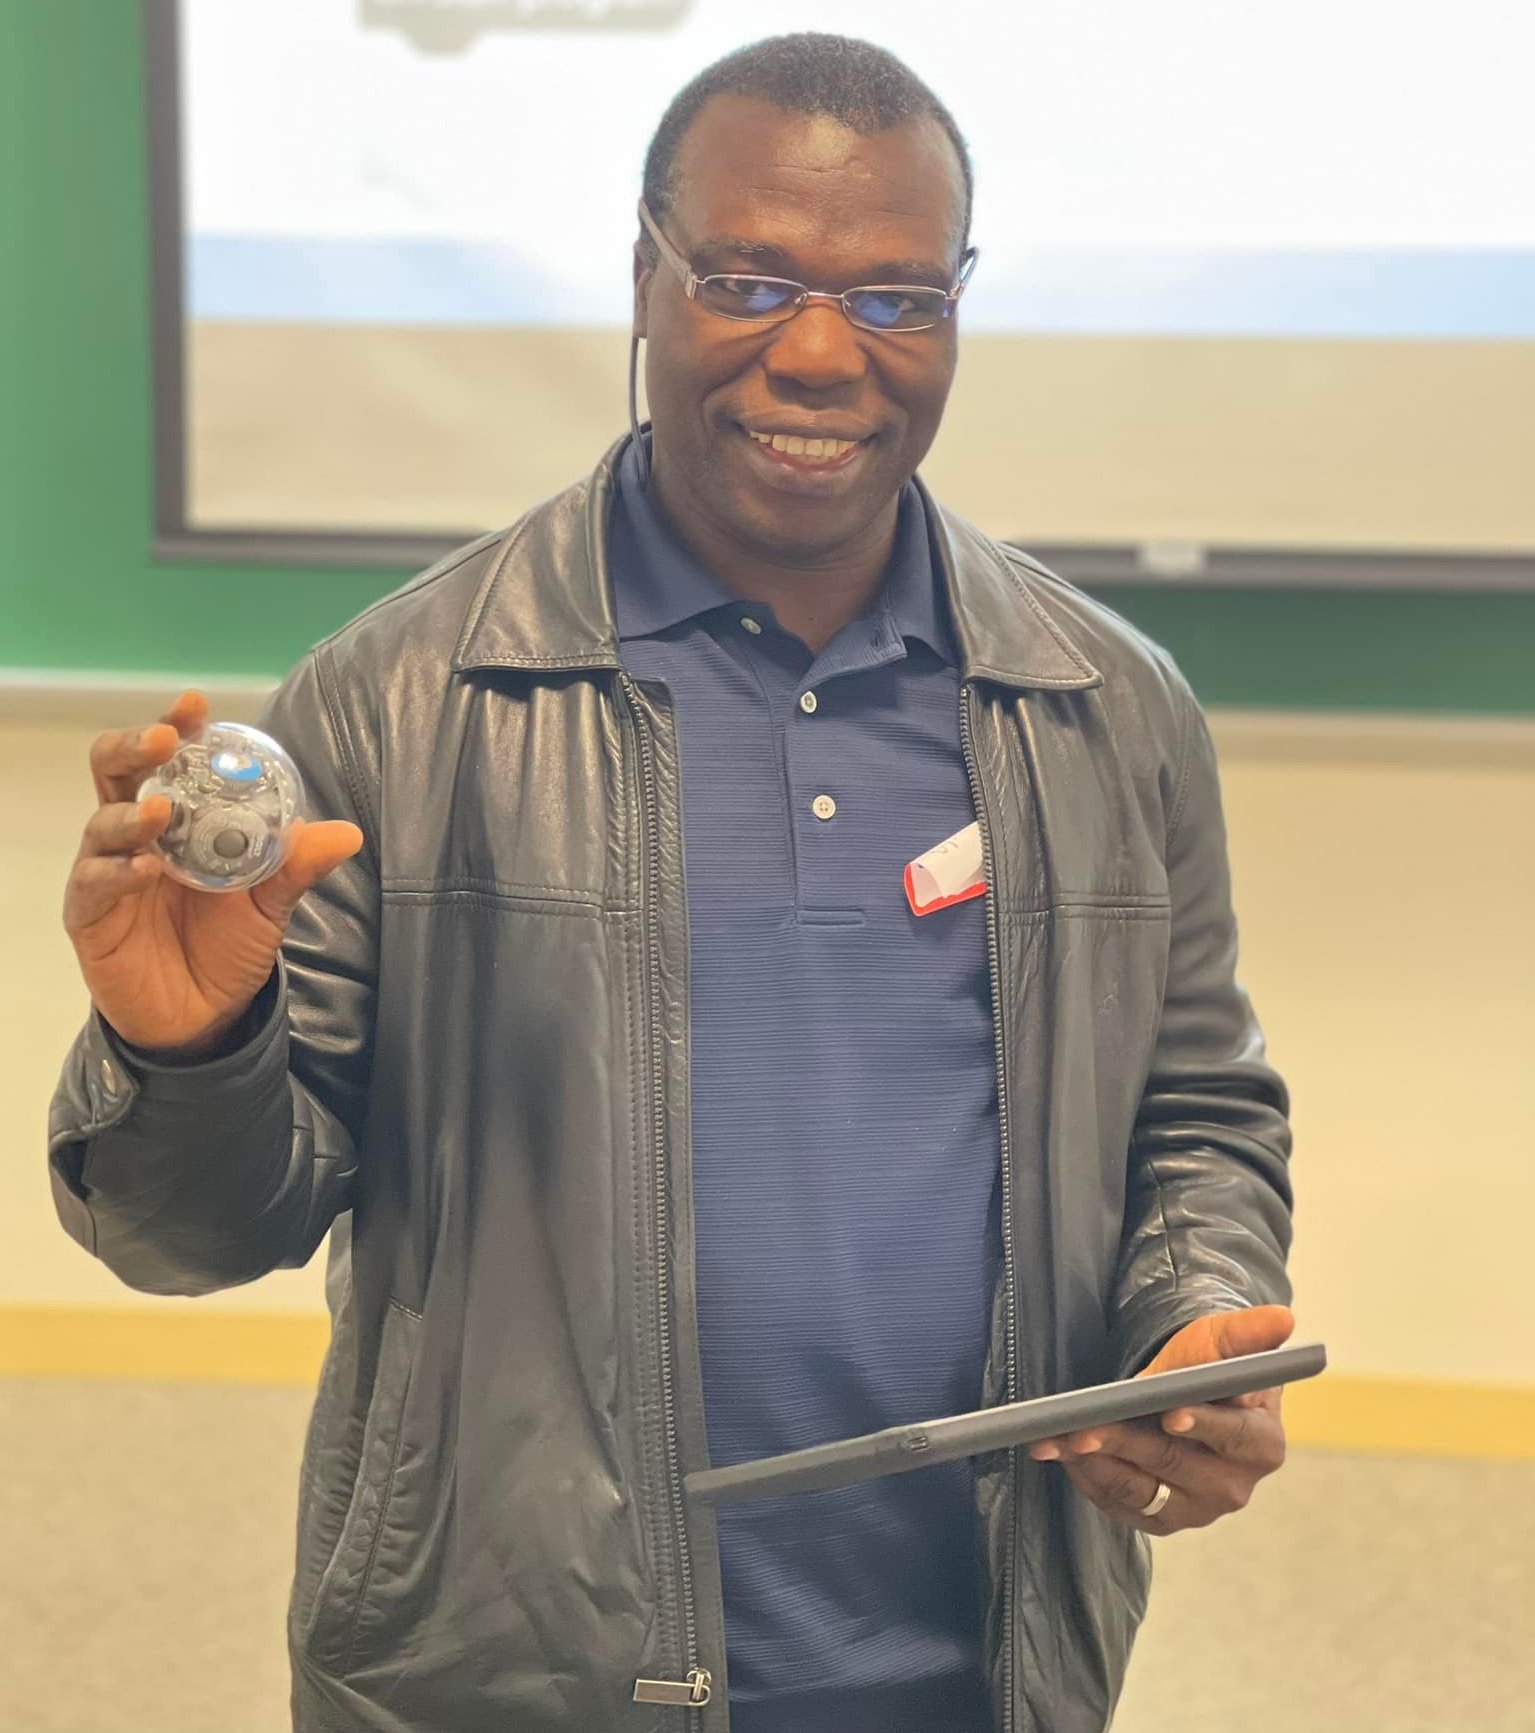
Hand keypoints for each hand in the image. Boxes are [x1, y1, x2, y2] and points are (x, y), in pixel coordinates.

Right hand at [64, 690, 363, 1055]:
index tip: (195, 703)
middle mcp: (137, 834)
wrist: (205, 1015)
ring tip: (161, 811)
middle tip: (163, 739)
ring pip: (101, 824)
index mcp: (178, 818)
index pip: (166, 759)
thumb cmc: (228, 944)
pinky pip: (94, 885)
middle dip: (134, 747)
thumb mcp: (271, 902)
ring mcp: (108, 872)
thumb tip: (347, 833)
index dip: (177, 726)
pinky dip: (119, 872)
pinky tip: (147, 870)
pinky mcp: (90, 916)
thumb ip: (296, 865)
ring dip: (131, 812)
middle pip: (115, 772)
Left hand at [1028, 1304, 1293, 1534]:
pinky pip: (1121, 1505)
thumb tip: (1284, 1318)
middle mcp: (1233, 1486)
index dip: (1202, 1426)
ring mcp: (1197, 1508)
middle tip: (1083, 1428)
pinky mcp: (1162, 1519)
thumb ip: (1249, 1332)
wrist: (1186, 1398)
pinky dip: (1090, 1479)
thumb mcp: (1224, 1341)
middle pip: (1174, 1464)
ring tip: (1059, 1438)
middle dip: (1125, 1442)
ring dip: (1097, 1464)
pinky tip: (1063, 1455)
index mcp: (1262, 1444)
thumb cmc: (1208, 1366)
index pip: (1234, 1437)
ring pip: (1142, 1490)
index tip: (1169, 1415)